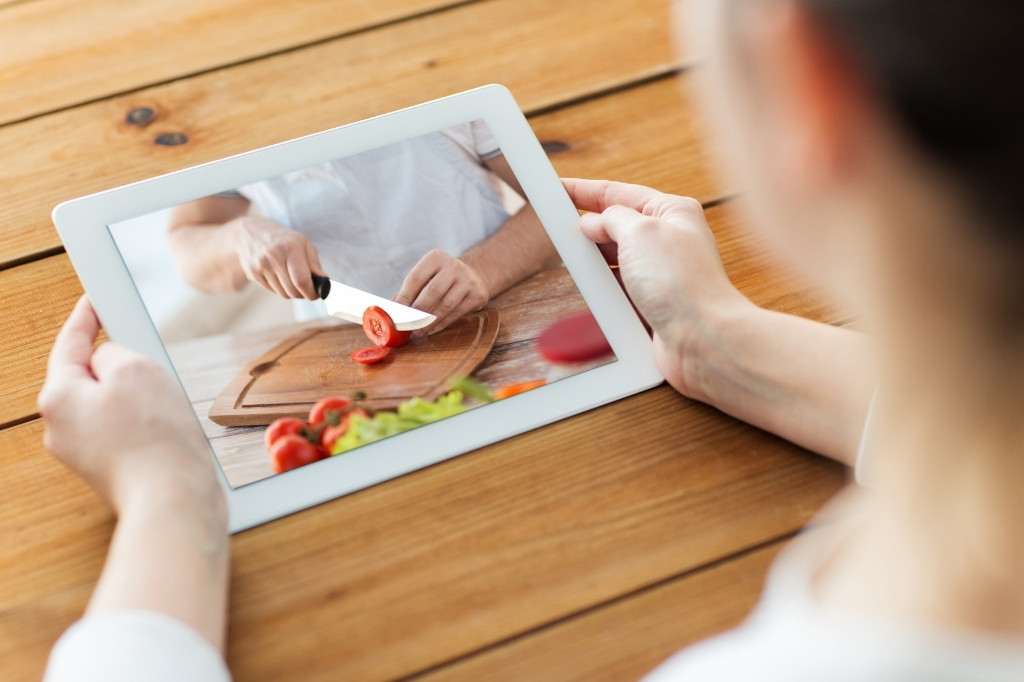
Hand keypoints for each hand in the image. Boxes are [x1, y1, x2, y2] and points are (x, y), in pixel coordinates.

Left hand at [38, 297, 222, 514]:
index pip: (70, 344)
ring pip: (111, 405)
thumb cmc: (155, 439)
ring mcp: (84, 453)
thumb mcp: (136, 368)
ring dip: (139, 399)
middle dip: (121, 367)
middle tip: (150, 364)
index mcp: (58, 399)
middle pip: (90, 377)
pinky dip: (146, 423)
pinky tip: (167, 430)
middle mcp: (61, 428)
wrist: (174, 500)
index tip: (94, 299)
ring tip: (165, 409)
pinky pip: (125, 431)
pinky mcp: (111, 469)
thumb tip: (109, 362)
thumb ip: (114, 352)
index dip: (86, 318)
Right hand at [231, 216, 324, 299]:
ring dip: (291, 292)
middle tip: (306, 288)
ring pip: (283, 294)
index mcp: (290, 247)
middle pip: (292, 291)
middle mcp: (273, 256)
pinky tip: (279, 276)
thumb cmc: (283, 238)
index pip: (301, 280)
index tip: (316, 294)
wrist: (250, 232)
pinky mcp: (252, 274)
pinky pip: (272, 291)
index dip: (311, 292)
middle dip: (303, 294)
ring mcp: (261, 266)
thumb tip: (324, 282)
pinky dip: (280, 288)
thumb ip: (314, 264)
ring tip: (292, 279)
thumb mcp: (303, 244)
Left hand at [394, 249, 489, 334]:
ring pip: (445, 306)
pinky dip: (441, 325)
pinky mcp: (477, 294)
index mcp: (436, 257)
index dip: (404, 298)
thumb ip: (409, 291)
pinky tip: (431, 330)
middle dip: (417, 312)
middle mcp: (454, 265)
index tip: (397, 313)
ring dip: (429, 322)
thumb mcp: (426, 277)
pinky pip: (456, 314)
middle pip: (431, 293)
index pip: (415, 278)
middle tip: (407, 325)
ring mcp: (468, 280)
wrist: (473, 276)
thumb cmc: (441, 279)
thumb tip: (391, 310)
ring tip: (418, 331)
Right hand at [563, 178, 751, 393]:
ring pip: (615, 261)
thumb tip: (592, 222)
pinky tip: (590, 290)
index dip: (585, 190)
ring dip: (595, 262)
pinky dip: (603, 290)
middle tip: (557, 226)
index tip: (559, 189)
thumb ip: (611, 220)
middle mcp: (669, 241)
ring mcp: (660, 275)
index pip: (619, 193)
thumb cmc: (682, 282)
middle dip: (589, 228)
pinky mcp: (653, 304)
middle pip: (617, 227)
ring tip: (571, 260)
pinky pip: (618, 291)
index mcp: (672, 212)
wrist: (701, 338)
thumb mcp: (639, 232)